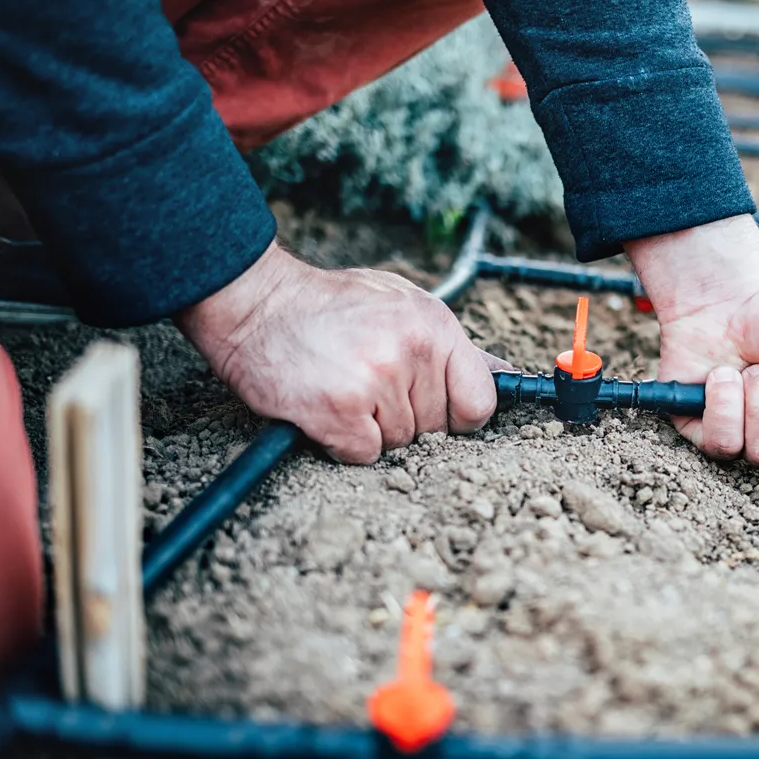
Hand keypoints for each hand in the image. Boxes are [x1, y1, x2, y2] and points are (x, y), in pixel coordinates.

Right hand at [175, 242, 503, 463]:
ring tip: (343, 387)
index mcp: (434, 325)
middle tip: (367, 383)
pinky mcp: (341, 411)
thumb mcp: (401, 305)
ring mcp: (377, 381)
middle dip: (406, 418)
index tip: (436, 410)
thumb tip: (502, 375)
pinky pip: (365, 454)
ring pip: (399, 443)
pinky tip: (327, 408)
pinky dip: (344, 443)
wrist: (255, 304)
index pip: (480, 401)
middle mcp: (411, 352)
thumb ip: (451, 346)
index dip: (458, 415)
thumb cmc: (328, 307)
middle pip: (436, 428)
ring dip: (371, 429)